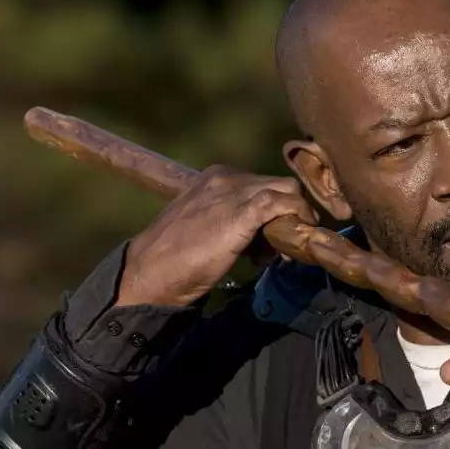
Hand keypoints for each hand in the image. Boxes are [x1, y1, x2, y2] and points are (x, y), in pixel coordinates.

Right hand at [116, 166, 318, 308]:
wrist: (151, 272)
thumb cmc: (174, 256)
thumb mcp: (204, 225)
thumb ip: (230, 219)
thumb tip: (258, 232)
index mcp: (216, 177)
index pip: (261, 182)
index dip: (273, 209)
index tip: (268, 239)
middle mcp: (226, 176)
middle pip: (279, 184)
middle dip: (287, 213)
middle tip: (279, 246)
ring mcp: (235, 191)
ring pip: (287, 190)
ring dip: (294, 219)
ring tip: (276, 253)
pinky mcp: (243, 211)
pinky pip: (284, 203)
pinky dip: (297, 219)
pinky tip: (293, 243)